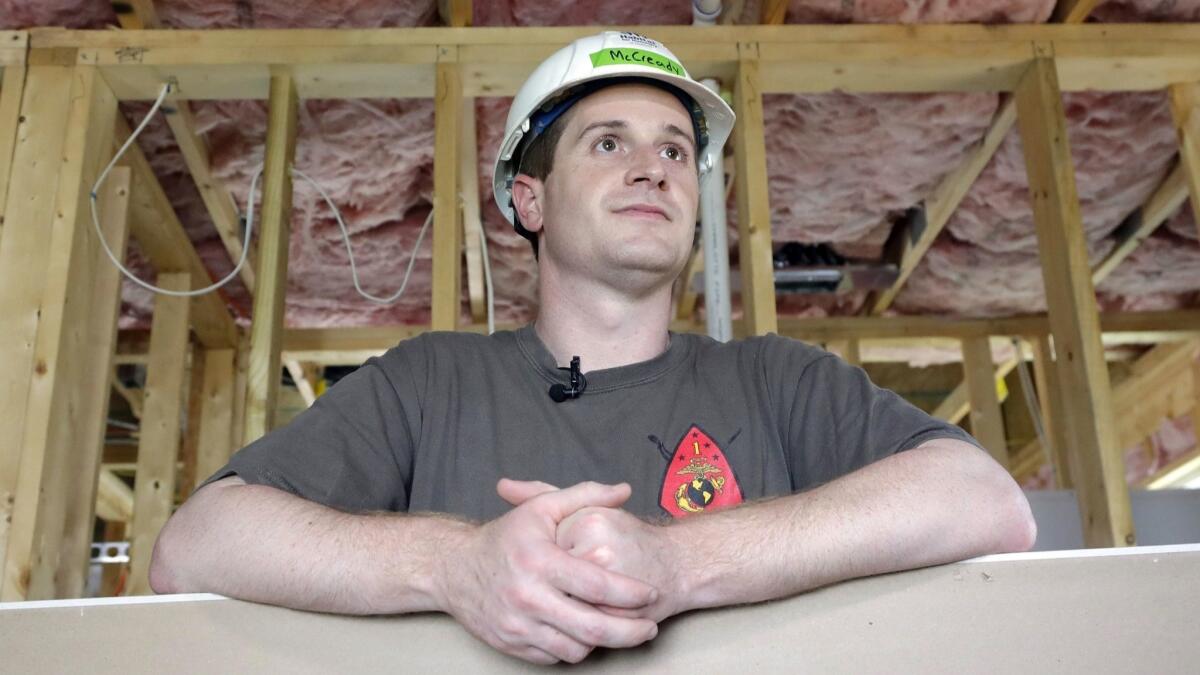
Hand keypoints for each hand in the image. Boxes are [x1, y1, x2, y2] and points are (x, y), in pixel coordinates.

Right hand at [437, 480, 659, 664]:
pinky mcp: (512, 645)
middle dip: (629, 632)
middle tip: (648, 627)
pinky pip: (555, 657)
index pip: (597, 585)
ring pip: (576, 649)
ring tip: (617, 628)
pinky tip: (584, 633)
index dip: (630, 593)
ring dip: (602, 642)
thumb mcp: (541, 508)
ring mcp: (518, 626)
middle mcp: (528, 597)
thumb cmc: (504, 537)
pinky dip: (575, 648)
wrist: (454, 569)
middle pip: (593, 628)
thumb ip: (585, 495)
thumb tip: (624, 490)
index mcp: (539, 561)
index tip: (651, 594)